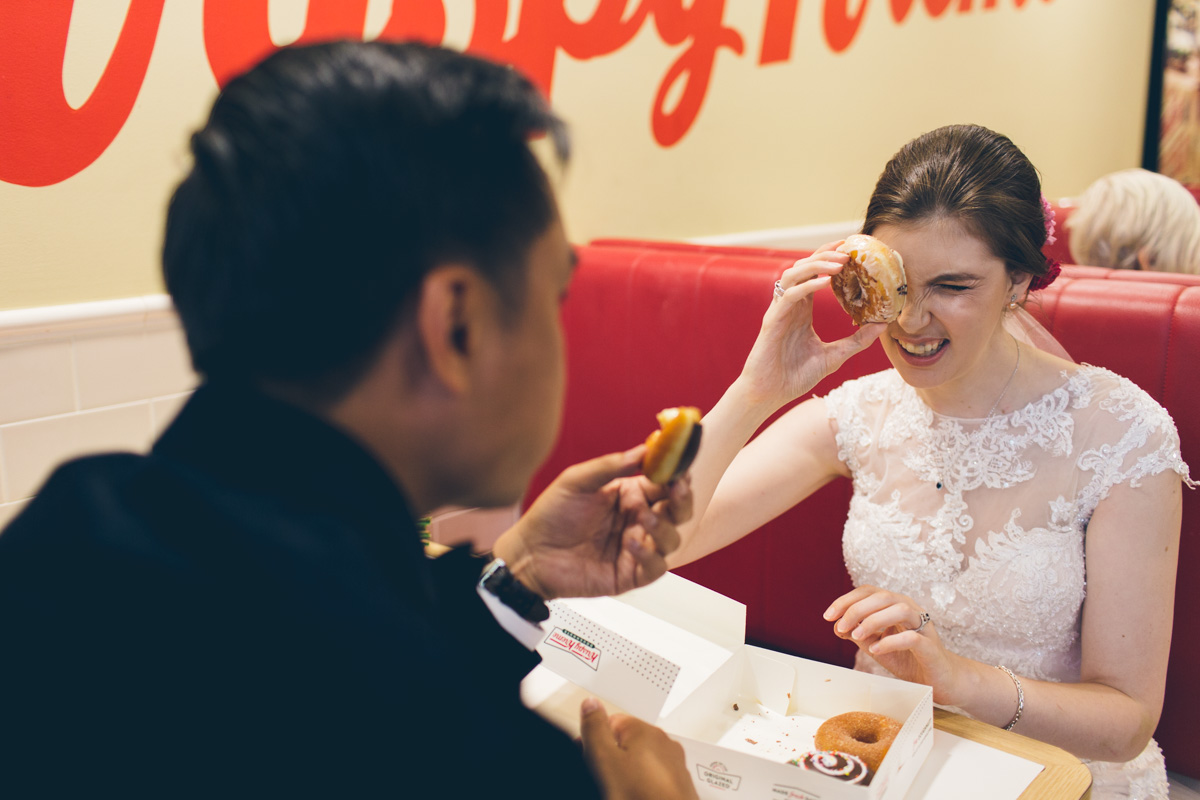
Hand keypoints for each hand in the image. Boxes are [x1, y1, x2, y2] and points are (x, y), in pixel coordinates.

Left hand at [492, 446, 692, 599]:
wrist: (529, 554)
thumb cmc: (549, 517)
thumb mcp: (577, 481)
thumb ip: (610, 466)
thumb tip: (643, 450)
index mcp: (628, 495)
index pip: (664, 484)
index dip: (676, 475)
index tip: (680, 469)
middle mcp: (636, 521)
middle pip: (678, 511)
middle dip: (683, 500)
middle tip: (677, 490)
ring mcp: (637, 548)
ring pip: (672, 539)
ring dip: (665, 527)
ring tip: (645, 518)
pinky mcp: (630, 574)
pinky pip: (656, 567)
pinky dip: (649, 554)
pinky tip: (631, 544)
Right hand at [580, 698, 697, 799]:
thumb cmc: (640, 798)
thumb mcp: (604, 761)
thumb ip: (595, 729)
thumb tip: (591, 703)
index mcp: (645, 731)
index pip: (610, 722)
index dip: (594, 743)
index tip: (590, 760)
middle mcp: (664, 744)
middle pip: (625, 744)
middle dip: (611, 760)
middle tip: (604, 782)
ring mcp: (674, 768)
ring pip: (640, 765)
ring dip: (627, 777)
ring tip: (620, 794)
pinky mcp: (678, 789)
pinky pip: (653, 783)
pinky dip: (642, 790)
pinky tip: (635, 798)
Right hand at [739, 242, 884, 408]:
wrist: (770, 395)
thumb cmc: (794, 376)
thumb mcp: (834, 356)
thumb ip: (856, 340)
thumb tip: (882, 325)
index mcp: (801, 310)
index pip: (814, 274)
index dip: (828, 258)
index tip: (850, 248)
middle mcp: (790, 306)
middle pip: (804, 267)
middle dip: (825, 255)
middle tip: (848, 249)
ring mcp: (780, 311)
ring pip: (793, 275)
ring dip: (816, 265)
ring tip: (839, 263)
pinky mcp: (773, 321)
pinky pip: (789, 296)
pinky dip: (807, 286)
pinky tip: (825, 282)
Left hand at [824, 585, 961, 702]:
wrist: (940, 681)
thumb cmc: (908, 659)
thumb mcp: (877, 645)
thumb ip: (859, 633)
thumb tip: (837, 626)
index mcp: (895, 606)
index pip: (869, 592)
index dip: (846, 600)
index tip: (828, 616)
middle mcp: (911, 610)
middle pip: (883, 596)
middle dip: (856, 609)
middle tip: (840, 626)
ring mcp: (924, 627)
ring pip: (900, 609)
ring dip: (873, 620)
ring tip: (857, 636)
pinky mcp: (932, 647)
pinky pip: (912, 637)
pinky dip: (891, 641)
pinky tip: (876, 650)